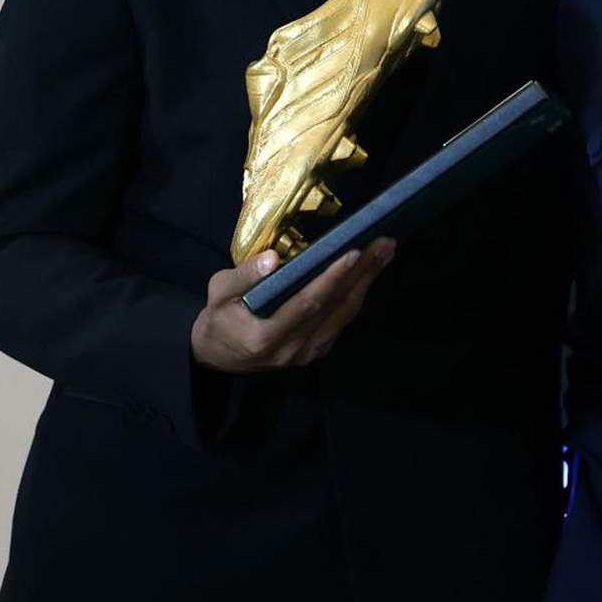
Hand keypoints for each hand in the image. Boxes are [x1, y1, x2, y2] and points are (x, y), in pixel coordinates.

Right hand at [189, 238, 395, 372]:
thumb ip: (243, 276)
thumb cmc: (218, 320)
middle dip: (363, 273)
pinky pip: (341, 322)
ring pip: (344, 315)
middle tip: (384, 244)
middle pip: (335, 307)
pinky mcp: (315, 352)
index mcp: (266, 337)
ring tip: (385, 252)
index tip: (353, 252)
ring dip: (367, 282)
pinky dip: (357, 296)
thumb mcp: (218, 293)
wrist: (217, 357)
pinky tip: (369, 273)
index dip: (332, 278)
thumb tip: (273, 258)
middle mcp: (292, 350)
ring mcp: (306, 355)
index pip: (308, 304)